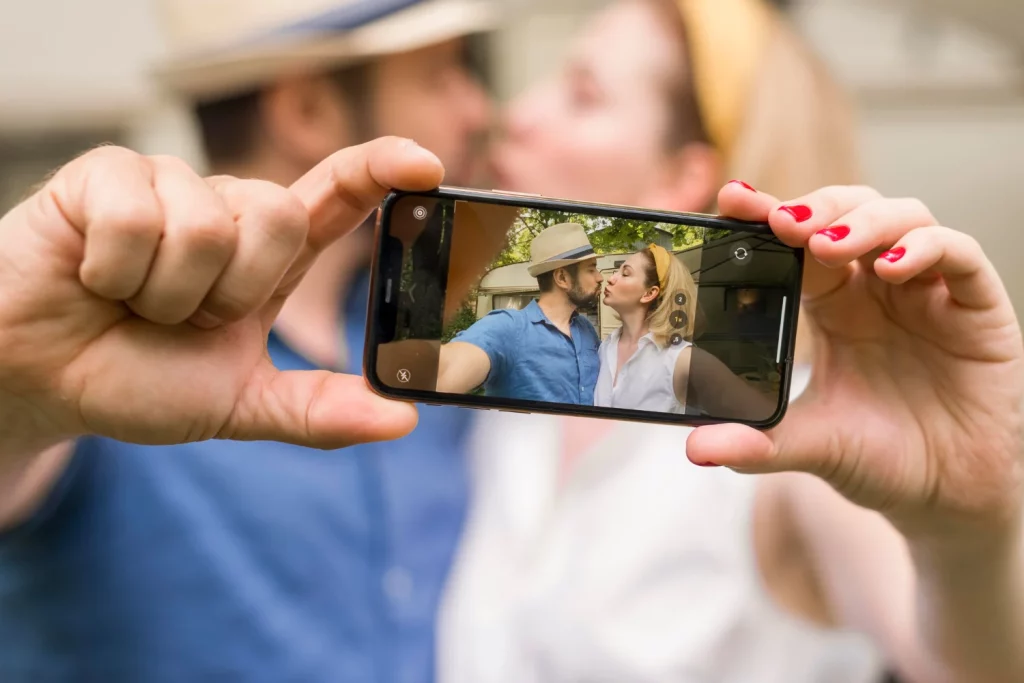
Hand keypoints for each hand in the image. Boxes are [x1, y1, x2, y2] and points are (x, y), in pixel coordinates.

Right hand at [0, 137, 441, 451]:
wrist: (41, 380)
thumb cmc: (138, 379)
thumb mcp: (240, 405)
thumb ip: (318, 411)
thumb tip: (404, 419)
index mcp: (270, 256)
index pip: (337, 195)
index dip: (381, 170)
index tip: (426, 164)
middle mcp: (229, 210)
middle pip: (280, 215)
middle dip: (233, 290)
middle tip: (186, 317)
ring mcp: (171, 186)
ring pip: (209, 226)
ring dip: (169, 291)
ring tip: (135, 300)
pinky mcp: (110, 173)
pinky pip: (139, 216)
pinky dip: (115, 272)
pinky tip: (96, 276)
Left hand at [687, 183, 1023, 537]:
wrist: (948, 499)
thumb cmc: (880, 458)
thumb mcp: (812, 446)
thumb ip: (757, 442)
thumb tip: (695, 448)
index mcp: (833, 306)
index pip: (798, 243)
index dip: (768, 215)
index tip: (732, 200)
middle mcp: (879, 288)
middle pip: (850, 212)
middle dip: (816, 207)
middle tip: (782, 222)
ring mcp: (929, 293)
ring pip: (904, 217)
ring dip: (863, 221)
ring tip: (826, 245)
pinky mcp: (978, 308)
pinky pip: (959, 255)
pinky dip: (926, 248)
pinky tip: (892, 267)